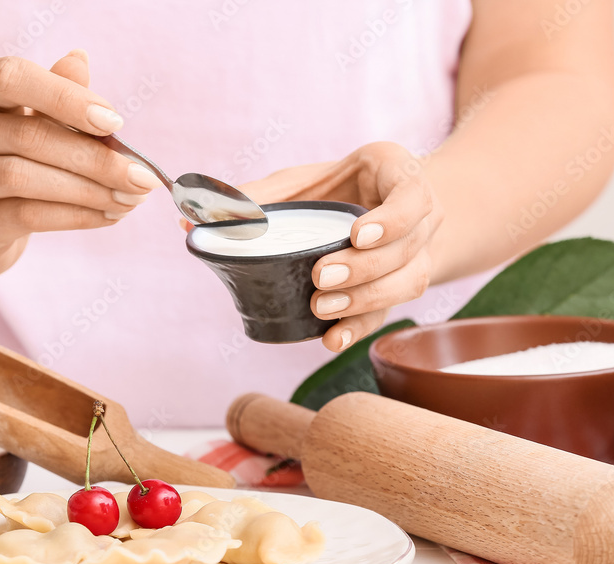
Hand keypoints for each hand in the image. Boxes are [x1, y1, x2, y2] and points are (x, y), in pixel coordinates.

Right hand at [0, 50, 161, 281]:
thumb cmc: (7, 163)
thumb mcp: (30, 123)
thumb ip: (54, 96)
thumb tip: (80, 59)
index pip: (12, 78)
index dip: (66, 97)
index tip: (116, 122)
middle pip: (28, 136)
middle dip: (95, 158)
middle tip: (141, 178)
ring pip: (23, 178)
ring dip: (88, 190)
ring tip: (128, 201)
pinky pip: (25, 216)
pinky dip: (74, 216)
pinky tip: (106, 217)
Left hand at [238, 142, 442, 351]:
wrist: (374, 205)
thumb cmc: (331, 187)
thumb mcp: (299, 181)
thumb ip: (254, 196)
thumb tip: (193, 217)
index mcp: (399, 175)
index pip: (412, 197)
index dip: (391, 220)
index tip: (356, 235)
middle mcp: (421, 218)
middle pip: (406, 250)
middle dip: (364, 268)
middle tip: (321, 278)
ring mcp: (417, 256)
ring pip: (406, 284)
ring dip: (364, 301)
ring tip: (321, 310)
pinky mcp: (401, 289)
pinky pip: (388, 312)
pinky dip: (359, 327)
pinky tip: (332, 339)